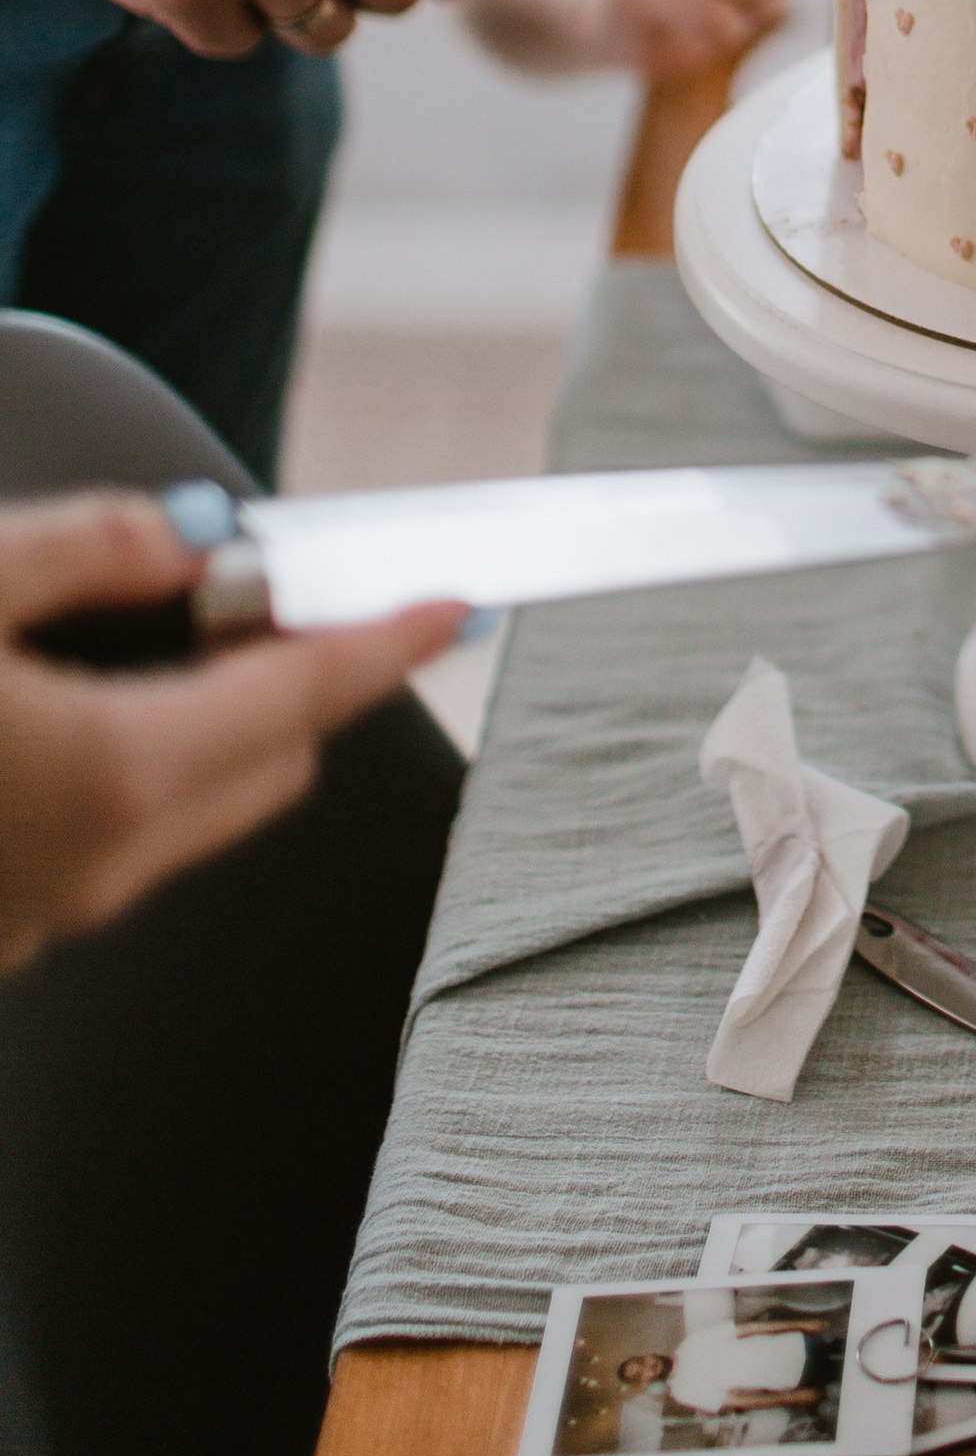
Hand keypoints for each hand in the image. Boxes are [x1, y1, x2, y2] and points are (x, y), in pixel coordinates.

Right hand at [0, 492, 462, 970]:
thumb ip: (90, 548)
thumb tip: (183, 538)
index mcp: (111, 774)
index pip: (304, 696)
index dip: (390, 641)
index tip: (455, 605)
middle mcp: (96, 867)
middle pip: (268, 762)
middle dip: (297, 677)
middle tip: (266, 593)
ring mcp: (41, 917)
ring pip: (185, 812)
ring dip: (204, 726)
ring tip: (156, 635)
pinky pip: (102, 845)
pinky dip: (123, 773)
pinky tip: (62, 714)